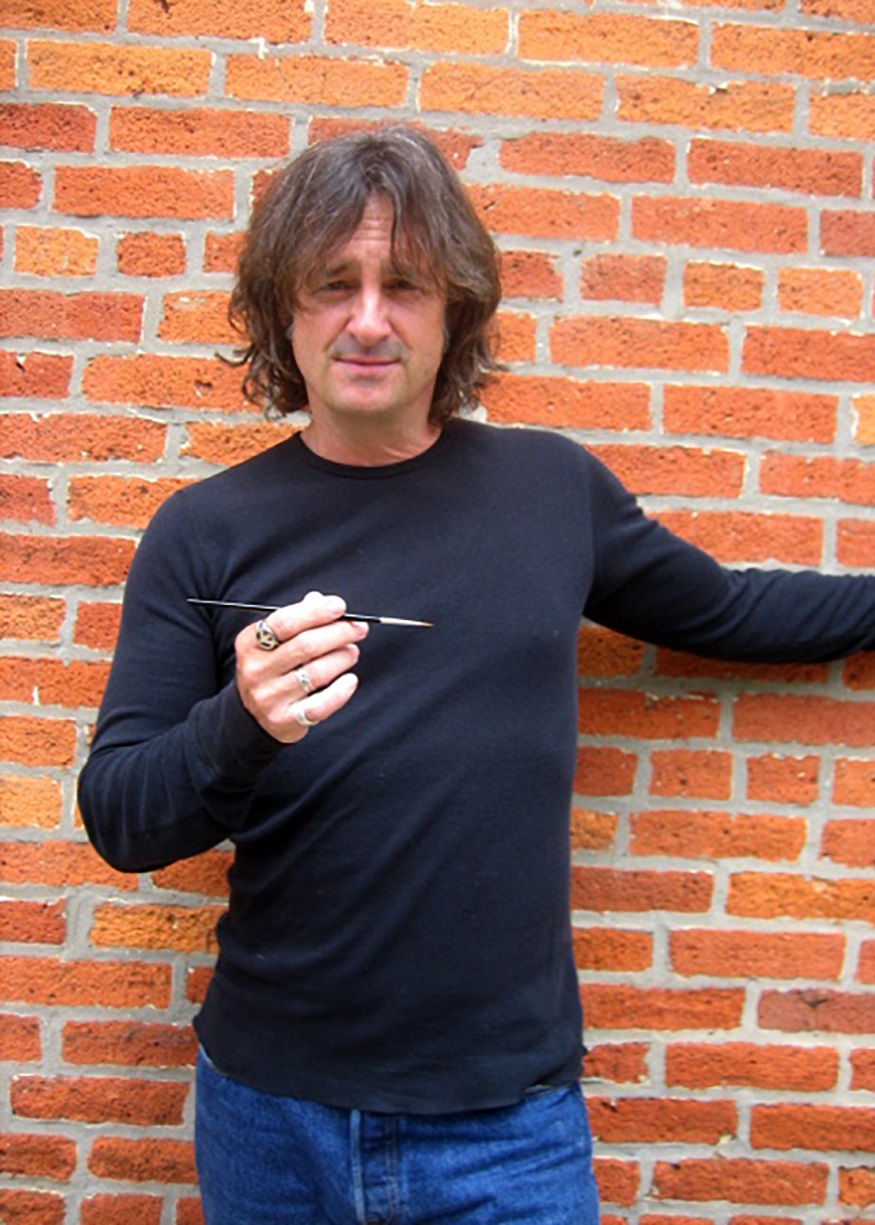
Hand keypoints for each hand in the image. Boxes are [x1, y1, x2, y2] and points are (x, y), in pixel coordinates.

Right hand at [235, 591, 367, 742]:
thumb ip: (297, 620)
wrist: (253, 714)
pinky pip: (320, 705)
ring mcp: (269, 697)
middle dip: (338, 633)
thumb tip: (321, 600)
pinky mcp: (285, 720)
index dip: (316, 612)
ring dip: (342, 658)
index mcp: (250, 643)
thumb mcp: (274, 642)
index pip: (284, 622)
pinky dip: (341, 691)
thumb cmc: (272, 668)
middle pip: (305, 646)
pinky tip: (350, 680)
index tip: (340, 606)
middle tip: (358, 629)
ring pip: (316, 673)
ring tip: (352, 652)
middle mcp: (256, 670)